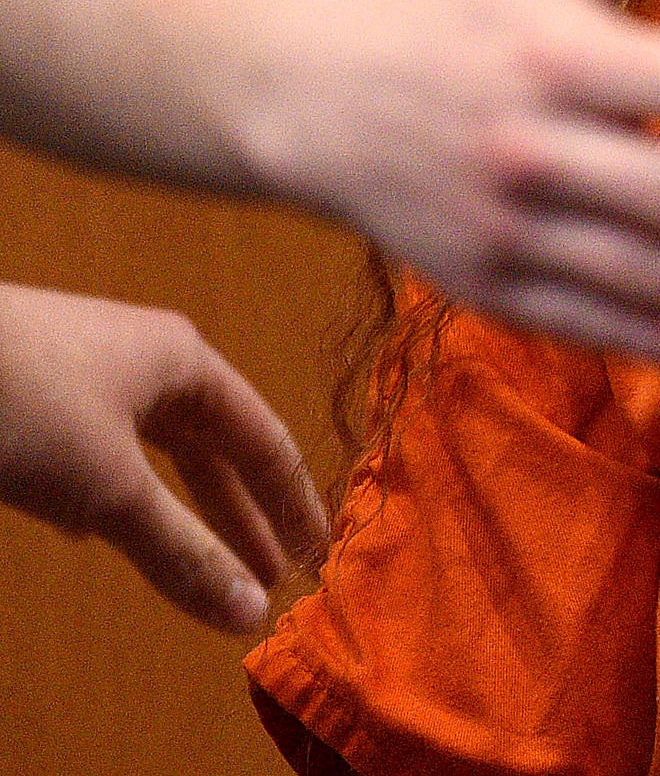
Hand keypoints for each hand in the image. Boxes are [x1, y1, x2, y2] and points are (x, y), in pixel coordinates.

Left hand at [0, 283, 325, 631]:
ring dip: (171, 506)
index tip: (317, 554)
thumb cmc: (25, 405)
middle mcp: (146, 357)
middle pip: (210, 446)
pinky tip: (83, 524)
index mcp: (185, 362)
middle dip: (235, 514)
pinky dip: (107, 490)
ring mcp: (85, 369)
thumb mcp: (108, 490)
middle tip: (266, 574)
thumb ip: (181, 552)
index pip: (264, 440)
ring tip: (189, 557)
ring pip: (148, 448)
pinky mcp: (32, 389)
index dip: (292, 501)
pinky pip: (94, 445)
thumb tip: (249, 614)